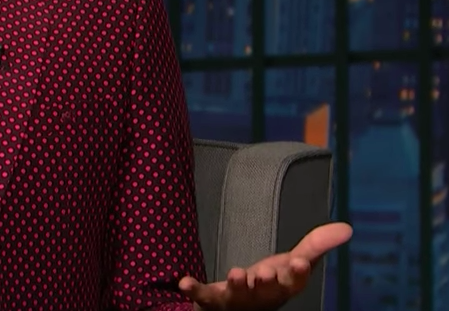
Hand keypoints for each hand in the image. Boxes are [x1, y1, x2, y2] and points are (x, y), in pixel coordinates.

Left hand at [179, 222, 352, 310]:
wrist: (242, 304)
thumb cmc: (271, 282)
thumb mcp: (293, 262)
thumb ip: (316, 245)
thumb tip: (347, 228)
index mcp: (284, 287)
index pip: (295, 282)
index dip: (298, 273)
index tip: (301, 261)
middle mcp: (262, 297)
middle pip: (267, 292)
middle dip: (267, 283)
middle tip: (266, 272)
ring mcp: (237, 299)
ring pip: (238, 296)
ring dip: (237, 286)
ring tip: (236, 274)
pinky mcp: (213, 299)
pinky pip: (202, 296)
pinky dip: (194, 290)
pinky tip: (183, 282)